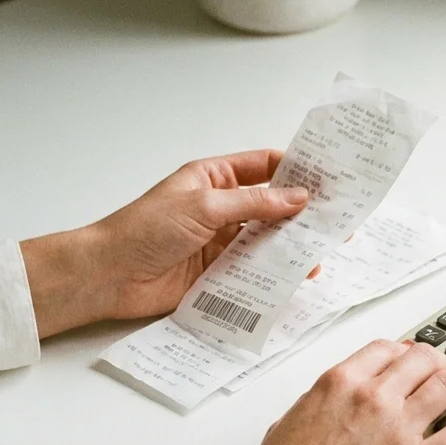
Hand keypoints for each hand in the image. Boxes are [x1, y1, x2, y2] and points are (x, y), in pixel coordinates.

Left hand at [20, 150, 309, 337]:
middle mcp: (221, 207)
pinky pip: (252, 271)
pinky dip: (273, 274)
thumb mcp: (204, 206)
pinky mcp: (217, 273)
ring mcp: (220, 241)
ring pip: (265, 242)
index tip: (328, 176)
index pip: (264, 167)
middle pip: (271, 207)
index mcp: (213, 178)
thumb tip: (298, 198)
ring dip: (291, 247)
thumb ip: (254, 204)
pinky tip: (294, 277)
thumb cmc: (144, 229)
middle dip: (302, 213)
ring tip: (321, 252)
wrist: (109, 275)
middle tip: (337, 219)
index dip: (296, 170)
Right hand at [206, 340, 445, 444]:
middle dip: (437, 364)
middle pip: (424, 361)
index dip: (405, 352)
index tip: (411, 359)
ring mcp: (399, 429)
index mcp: (340, 383)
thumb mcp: (287, 424)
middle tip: (442, 374)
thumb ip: (316, 405)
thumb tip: (329, 405)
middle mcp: (373, 398)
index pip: (387, 349)